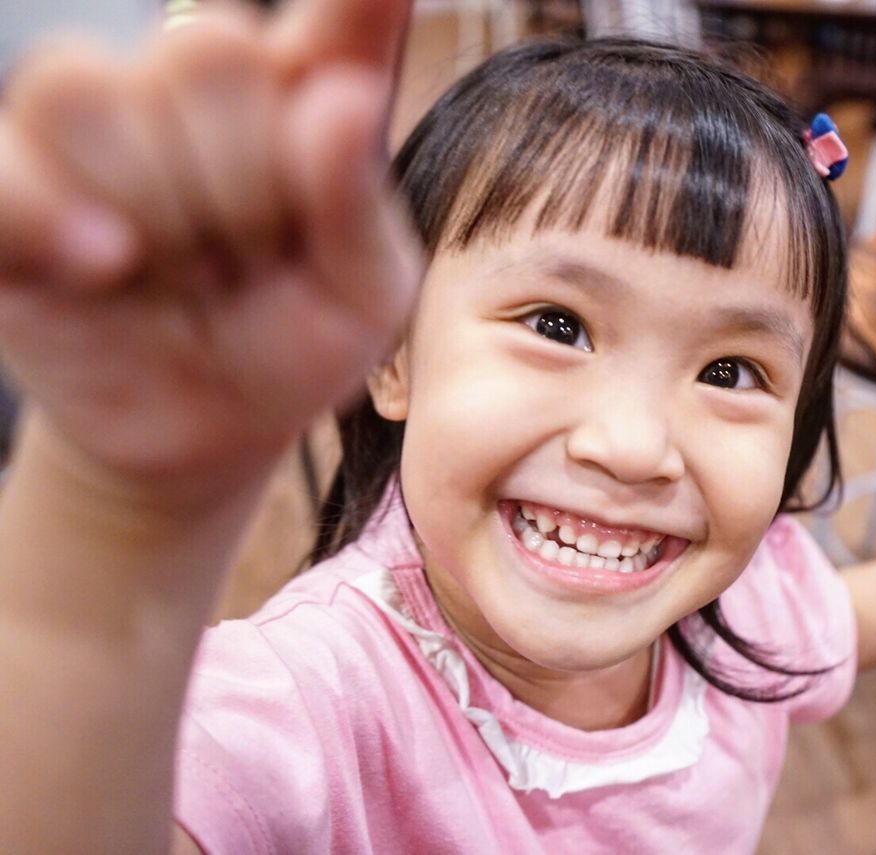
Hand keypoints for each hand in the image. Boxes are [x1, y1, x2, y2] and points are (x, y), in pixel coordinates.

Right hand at [0, 0, 418, 500]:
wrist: (207, 427)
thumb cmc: (296, 345)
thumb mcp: (361, 297)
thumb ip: (358, 206)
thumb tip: (343, 102)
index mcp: (299, 100)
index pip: (331, 23)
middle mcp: (190, 87)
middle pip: (206, 57)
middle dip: (244, 186)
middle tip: (251, 262)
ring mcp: (90, 130)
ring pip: (92, 93)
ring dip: (158, 216)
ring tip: (190, 279)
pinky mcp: (15, 189)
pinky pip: (7, 174)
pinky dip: (48, 218)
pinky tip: (108, 264)